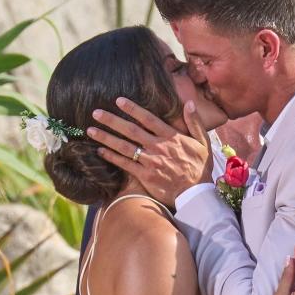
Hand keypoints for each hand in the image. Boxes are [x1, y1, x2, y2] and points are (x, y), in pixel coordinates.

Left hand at [88, 98, 213, 205]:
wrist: (196, 193)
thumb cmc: (199, 167)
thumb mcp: (203, 142)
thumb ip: (194, 122)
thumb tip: (190, 103)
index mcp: (171, 137)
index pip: (148, 119)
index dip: (133, 109)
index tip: (118, 101)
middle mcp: (158, 147)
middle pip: (131, 130)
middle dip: (112, 120)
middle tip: (96, 113)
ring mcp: (151, 161)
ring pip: (124, 146)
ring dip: (106, 137)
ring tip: (91, 130)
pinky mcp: (145, 175)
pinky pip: (125, 164)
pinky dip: (112, 157)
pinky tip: (100, 150)